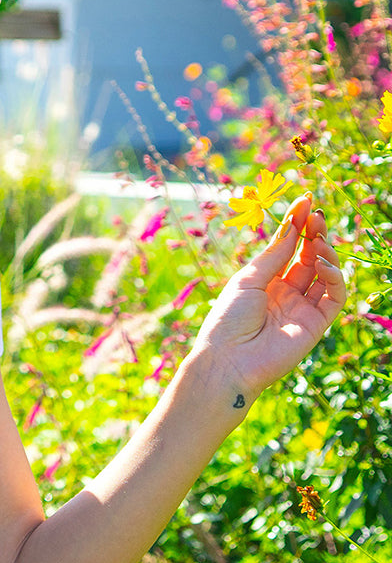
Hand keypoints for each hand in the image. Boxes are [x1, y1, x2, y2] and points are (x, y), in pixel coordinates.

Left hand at [192, 193, 346, 399]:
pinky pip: (334, 297)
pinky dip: (334, 277)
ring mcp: (302, 308)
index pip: (288, 248)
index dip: (298, 226)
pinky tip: (322, 263)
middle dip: (314, 234)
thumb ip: (275, 253)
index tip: (305, 202)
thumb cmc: (228, 318)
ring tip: (318, 238)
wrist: (227, 360)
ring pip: (325, 274)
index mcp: (265, 281)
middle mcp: (286, 292)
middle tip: (316, 214)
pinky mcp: (316, 324)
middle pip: (309, 257)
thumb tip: (293, 222)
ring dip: (326, 252)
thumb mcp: (249, 279)